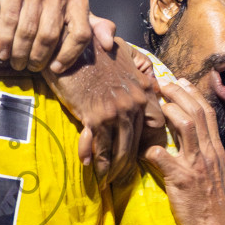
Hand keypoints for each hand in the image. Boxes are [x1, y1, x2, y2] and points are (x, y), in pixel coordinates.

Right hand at [0, 0, 109, 73]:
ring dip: (21, 53)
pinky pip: (10, 20)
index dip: (68, 56)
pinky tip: (4, 53)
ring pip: (29, 30)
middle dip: (39, 58)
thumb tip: (109, 44)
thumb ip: (94, 30)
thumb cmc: (46, 10)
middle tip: (31, 68)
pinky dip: (5, 41)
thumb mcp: (74, 19)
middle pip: (50, 35)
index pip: (81, 35)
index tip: (56, 69)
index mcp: (78, 1)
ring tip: (17, 63)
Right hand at [45, 38, 159, 185]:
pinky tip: (90, 167)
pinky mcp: (96, 116)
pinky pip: (99, 145)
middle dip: (128, 162)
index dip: (149, 141)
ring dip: (111, 167)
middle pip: (136, 142)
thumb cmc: (92, 47)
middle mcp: (134, 102)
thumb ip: (138, 65)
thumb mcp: (122, 51)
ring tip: (105, 179)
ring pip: (119, 149)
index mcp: (143, 88)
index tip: (142, 153)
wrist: (68, 44)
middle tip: (121, 177)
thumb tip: (148, 77)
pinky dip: (94, 159)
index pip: (156, 123)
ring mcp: (116, 111)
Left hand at [142, 80, 224, 224]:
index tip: (179, 82)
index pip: (207, 114)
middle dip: (178, 92)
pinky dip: (150, 149)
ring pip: (186, 125)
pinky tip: (141, 148)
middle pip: (197, 112)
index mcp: (216, 151)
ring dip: (170, 109)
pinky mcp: (182, 181)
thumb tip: (183, 139)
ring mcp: (197, 166)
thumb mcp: (211, 176)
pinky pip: (163, 157)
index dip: (192, 94)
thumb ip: (199, 155)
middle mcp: (209, 154)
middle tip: (161, 82)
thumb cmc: (211, 207)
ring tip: (156, 100)